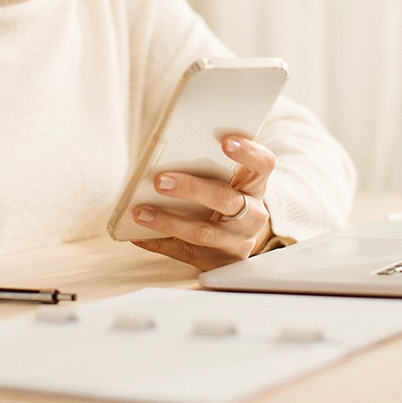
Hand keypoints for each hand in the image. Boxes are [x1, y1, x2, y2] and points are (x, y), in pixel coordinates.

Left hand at [131, 136, 274, 270]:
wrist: (237, 238)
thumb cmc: (226, 196)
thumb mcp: (230, 179)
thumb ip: (210, 163)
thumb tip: (167, 149)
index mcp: (255, 185)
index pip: (262, 164)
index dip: (248, 152)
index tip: (226, 141)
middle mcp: (252, 214)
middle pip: (226, 199)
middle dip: (191, 189)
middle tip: (160, 180)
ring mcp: (237, 241)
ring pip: (204, 232)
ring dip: (169, 221)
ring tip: (141, 212)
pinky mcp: (218, 261)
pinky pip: (185, 252)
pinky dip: (159, 242)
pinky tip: (138, 235)